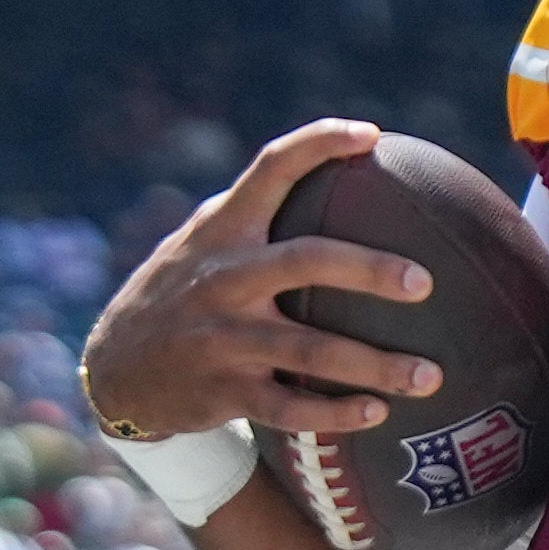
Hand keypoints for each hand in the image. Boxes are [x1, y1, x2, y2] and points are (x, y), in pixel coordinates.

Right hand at [77, 120, 444, 443]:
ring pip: (309, 349)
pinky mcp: (223, 392)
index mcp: (222, 230)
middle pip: (306, 262)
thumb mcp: (203, 244)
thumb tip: (336, 179)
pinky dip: (336, 413)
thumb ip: (254, 217)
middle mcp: (223, 278)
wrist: (118, 372)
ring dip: (375, 365)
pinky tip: (378, 413)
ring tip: (431, 375)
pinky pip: (290, 409)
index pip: (270, 169)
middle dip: (370, 269)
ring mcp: (222, 337)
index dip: (319, 144)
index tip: (371, 135)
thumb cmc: (182, 295)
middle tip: (425, 283)